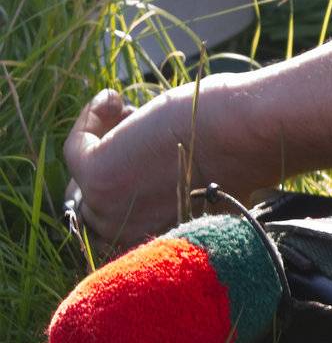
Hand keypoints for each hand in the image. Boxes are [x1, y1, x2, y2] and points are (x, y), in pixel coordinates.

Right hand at [63, 80, 274, 247]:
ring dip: (101, 142)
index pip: (119, 230)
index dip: (124, 188)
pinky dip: (89, 120)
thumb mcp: (203, 186)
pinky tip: (113, 99)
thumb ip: (175, 194)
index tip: (140, 153)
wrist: (246, 137)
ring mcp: (112, 210)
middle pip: (96, 205)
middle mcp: (134, 237)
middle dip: (110, 163)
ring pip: (84, 178)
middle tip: (130, 125)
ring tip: (130, 112)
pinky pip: (75, 150)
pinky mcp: (98, 180)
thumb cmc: (240, 152)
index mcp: (162, 243)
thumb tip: (148, 169)